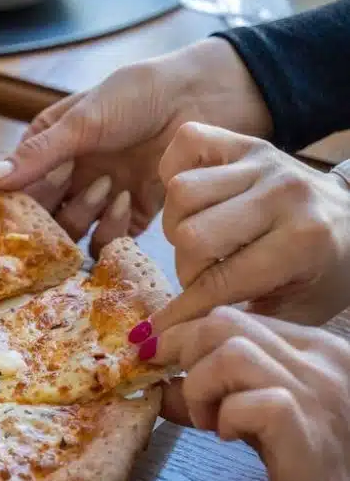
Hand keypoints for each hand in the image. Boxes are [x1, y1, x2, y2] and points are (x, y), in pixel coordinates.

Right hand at [0, 38, 271, 252]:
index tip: (22, 203)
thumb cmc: (139, 95)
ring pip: (72, 233)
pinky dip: (112, 228)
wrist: (204, 97)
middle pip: (41, 217)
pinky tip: (128, 199)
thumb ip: (35, 156)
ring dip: (84, 215)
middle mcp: (68, 178)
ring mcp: (99, 198)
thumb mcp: (82, 121)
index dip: (17, 199)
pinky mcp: (132, 215)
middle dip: (53, 209)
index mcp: (47, 149)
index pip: (16, 187)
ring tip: (106, 185)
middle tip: (73, 187)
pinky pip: (108, 241)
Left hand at [141, 308, 349, 480]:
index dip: (184, 337)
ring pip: (230, 353)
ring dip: (200, 387)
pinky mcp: (307, 428)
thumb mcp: (257, 418)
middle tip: (181, 394)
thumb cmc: (308, 471)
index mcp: (315, 348)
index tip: (156, 360)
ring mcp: (319, 391)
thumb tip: (158, 381)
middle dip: (182, 354)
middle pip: (223, 322)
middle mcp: (324, 358)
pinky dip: (224, 418)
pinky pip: (245, 402)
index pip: (233, 317)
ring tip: (207, 422)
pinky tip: (230, 439)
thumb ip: (215, 393)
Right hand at [151, 123, 349, 327]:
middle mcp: (283, 194)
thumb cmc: (321, 272)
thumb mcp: (294, 312)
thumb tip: (160, 338)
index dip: (184, 311)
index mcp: (304, 241)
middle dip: (188, 267)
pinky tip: (194, 199)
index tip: (161, 331)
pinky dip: (176, 169)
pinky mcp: (246, 141)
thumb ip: (235, 323)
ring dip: (179, 223)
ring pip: (181, 192)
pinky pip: (185, 143)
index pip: (219, 281)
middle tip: (205, 276)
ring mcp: (263, 162)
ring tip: (201, 240)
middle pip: (191, 234)